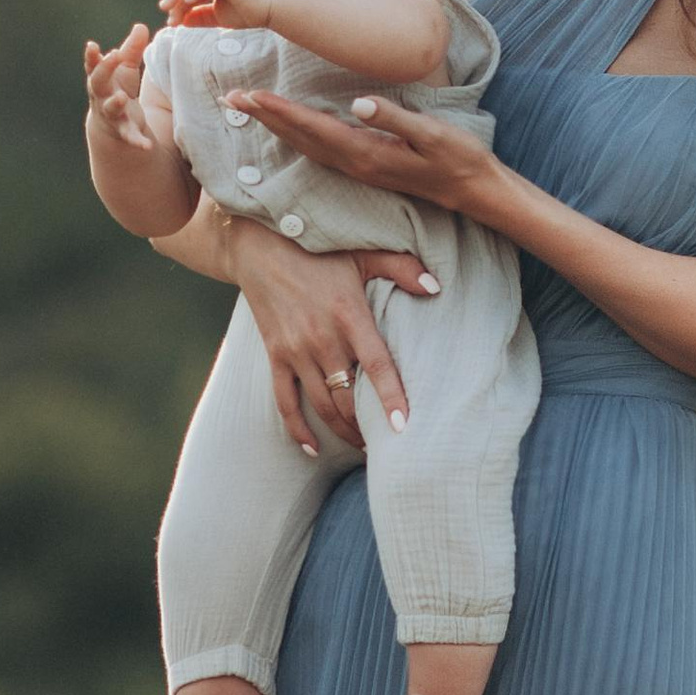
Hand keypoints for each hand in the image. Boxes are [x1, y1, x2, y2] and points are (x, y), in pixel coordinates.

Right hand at [82, 23, 157, 151]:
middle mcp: (102, 97)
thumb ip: (132, 50)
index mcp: (101, 80)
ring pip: (110, 109)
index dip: (92, 56)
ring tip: (122, 97)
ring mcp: (112, 115)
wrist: (110, 124)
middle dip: (103, 70)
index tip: (92, 45)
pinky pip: (129, 137)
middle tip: (112, 55)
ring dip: (115, 103)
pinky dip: (137, 141)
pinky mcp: (124, 131)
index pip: (93, 66)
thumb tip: (141, 26)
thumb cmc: (117, 89)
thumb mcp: (125, 69)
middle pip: (97, 83)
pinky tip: (146, 145)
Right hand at [225, 220, 436, 454]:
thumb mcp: (362, 252)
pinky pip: (284, 401)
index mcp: (348, 314)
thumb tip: (436, 286)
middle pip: (348, 395)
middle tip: (389, 443)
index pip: (375, 364)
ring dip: (343, 430)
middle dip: (369, 425)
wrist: (259, 245)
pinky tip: (312, 448)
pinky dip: (298, 428)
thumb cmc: (317, 249)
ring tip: (363, 446)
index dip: (390, 396)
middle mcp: (321, 338)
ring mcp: (295, 350)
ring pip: (322, 403)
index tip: (403, 426)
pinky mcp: (275, 355)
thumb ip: (402, 268)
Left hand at [229, 87, 505, 224]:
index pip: (312, 127)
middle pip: (299, 138)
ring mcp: (358, 169)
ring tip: (249, 109)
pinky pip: (319, 151)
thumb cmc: (457, 157)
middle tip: (230, 98)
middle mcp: (355, 164)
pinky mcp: (365, 168)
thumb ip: (394, 118)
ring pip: (305, 146)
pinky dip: (296, 136)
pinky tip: (287, 130)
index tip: (251, 95)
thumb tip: (359, 103)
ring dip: (275, 127)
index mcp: (366, 153)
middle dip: (264, 117)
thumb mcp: (431, 133)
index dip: (280, 111)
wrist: (473, 190)